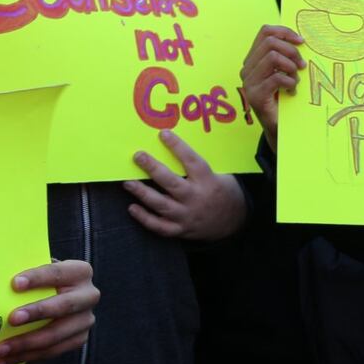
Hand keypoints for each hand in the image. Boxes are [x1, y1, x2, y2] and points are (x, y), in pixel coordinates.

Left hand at [0, 260, 98, 363]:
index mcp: (80, 272)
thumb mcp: (36, 271)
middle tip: (12, 319)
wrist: (56, 296)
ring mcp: (85, 320)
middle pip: (65, 305)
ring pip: (57, 334)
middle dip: (38, 312)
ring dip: (25, 343)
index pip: (59, 273)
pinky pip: (52, 352)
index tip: (15, 283)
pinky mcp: (78, 339)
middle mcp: (89, 295)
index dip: (39, 278)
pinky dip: (25, 357)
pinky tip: (2, 361)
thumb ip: (24, 271)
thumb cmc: (39, 282)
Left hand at [124, 129, 247, 241]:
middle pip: (171, 182)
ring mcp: (187, 215)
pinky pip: (159, 226)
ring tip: (128, 182)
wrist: (235, 222)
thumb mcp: (224, 176)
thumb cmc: (225, 193)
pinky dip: (144, 218)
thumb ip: (202, 167)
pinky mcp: (180, 229)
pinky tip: (132, 208)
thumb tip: (178, 149)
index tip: (163, 134)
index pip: (192, 161)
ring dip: (143, 193)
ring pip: (161, 205)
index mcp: (209, 181)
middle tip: (138, 156)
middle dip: (153, 168)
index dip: (178, 147)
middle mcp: (196, 198)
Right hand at [240, 24, 304, 147]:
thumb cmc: (283, 96)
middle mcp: (247, 68)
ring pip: (272, 58)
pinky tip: (291, 92)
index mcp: (253, 58)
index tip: (301, 41)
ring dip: (291, 68)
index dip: (285, 32)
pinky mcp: (254, 95)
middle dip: (292, 51)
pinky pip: (276, 78)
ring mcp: (248, 82)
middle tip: (302, 66)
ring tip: (295, 80)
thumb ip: (286, 55)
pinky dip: (290, 83)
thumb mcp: (285, 71)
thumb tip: (300, 39)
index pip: (265, 32)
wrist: (277, 125)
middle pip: (270, 43)